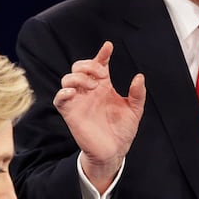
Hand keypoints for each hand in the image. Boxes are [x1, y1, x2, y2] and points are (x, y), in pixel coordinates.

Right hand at [53, 40, 145, 192]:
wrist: (114, 151)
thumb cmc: (122, 130)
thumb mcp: (135, 110)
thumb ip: (137, 94)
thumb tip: (140, 76)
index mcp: (104, 86)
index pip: (99, 64)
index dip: (103, 54)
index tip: (109, 47)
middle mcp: (89, 90)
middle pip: (79, 67)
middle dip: (88, 65)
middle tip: (101, 75)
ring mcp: (78, 100)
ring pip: (67, 78)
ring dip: (78, 77)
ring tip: (92, 86)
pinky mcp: (70, 112)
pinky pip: (59, 98)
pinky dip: (63, 92)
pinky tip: (74, 93)